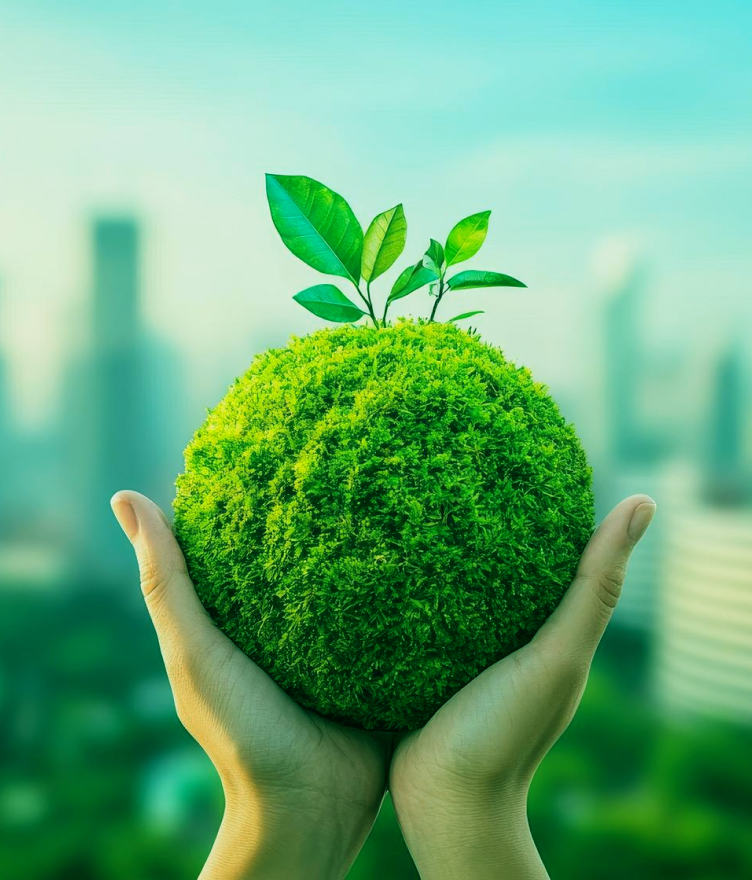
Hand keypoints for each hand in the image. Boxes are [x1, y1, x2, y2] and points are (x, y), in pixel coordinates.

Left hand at [111, 490, 395, 879]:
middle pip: (307, 553)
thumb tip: (124, 495)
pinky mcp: (381, 659)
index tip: (277, 442)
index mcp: (245, 614)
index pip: (246, 538)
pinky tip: (428, 547)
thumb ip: (167, 582)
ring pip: (355, 578)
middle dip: (326, 509)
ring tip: (401, 486)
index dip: (256, 493)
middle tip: (354, 452)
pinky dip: (404, 583)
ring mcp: (339, 640)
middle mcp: (292, 620)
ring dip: (371, 544)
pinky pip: (395, 613)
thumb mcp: (196, 652)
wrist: (310, 809)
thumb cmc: (241, 734)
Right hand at [388, 494, 656, 879]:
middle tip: (448, 457)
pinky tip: (377, 550)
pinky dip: (404, 578)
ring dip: (434, 543)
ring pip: (450, 578)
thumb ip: (595, 584)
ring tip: (405, 491)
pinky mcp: (419, 655)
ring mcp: (460, 642)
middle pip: (497, 556)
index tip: (517, 448)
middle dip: (476, 512)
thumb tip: (643, 502)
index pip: (551, 544)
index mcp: (545, 622)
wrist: (442, 802)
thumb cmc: (508, 733)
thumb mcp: (559, 654)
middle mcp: (505, 627)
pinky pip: (414, 605)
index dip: (541, 498)